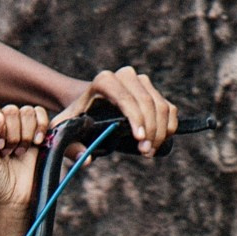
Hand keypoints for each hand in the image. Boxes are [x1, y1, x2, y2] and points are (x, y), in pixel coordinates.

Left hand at [0, 102, 48, 207]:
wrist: (12, 198)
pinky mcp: (38, 133)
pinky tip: (36, 143)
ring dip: (25, 135)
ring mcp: (21, 127)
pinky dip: (41, 126)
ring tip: (19, 153)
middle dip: (12, 135)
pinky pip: (41, 114)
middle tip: (8, 153)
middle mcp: (3, 125)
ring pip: (27, 112)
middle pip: (11, 110)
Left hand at [60, 65, 178, 156]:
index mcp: (104, 81)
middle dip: (150, 130)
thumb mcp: (67, 130)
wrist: (90, 104)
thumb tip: (85, 160)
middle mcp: (125, 76)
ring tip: (148, 151)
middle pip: (146, 102)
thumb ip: (70, 147)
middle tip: (145, 152)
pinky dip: (168, 128)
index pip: (125, 98)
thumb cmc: (77, 117)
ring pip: (160, 106)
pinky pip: (169, 109)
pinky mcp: (154, 91)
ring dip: (160, 131)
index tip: (139, 140)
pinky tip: (158, 143)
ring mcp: (142, 82)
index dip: (135, 118)